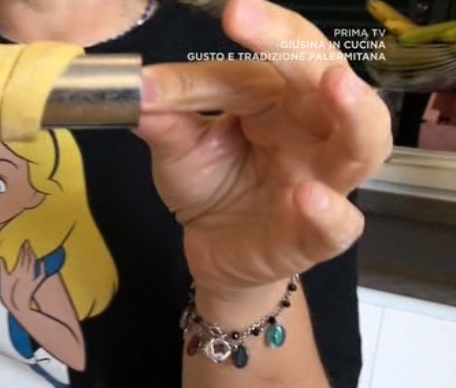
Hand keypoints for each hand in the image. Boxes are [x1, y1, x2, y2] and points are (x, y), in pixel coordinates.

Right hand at [0, 242, 45, 313]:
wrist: (19, 308)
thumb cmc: (8, 295)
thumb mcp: (3, 281)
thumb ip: (2, 268)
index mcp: (18, 271)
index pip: (22, 257)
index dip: (23, 249)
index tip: (24, 242)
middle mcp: (27, 273)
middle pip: (29, 259)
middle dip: (28, 250)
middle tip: (28, 242)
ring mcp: (32, 278)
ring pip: (34, 264)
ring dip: (34, 256)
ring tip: (32, 250)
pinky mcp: (36, 284)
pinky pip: (41, 274)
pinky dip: (42, 267)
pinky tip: (43, 262)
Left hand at [135, 0, 391, 301]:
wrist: (215, 252)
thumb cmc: (211, 188)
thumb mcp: (179, 148)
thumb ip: (165, 118)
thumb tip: (136, 89)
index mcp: (281, 100)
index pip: (265, 61)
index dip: (247, 38)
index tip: (228, 13)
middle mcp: (312, 132)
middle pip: (323, 78)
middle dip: (292, 46)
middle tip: (250, 19)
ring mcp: (323, 183)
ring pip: (363, 143)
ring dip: (354, 113)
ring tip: (334, 84)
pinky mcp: (315, 236)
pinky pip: (338, 224)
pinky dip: (327, 211)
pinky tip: (307, 196)